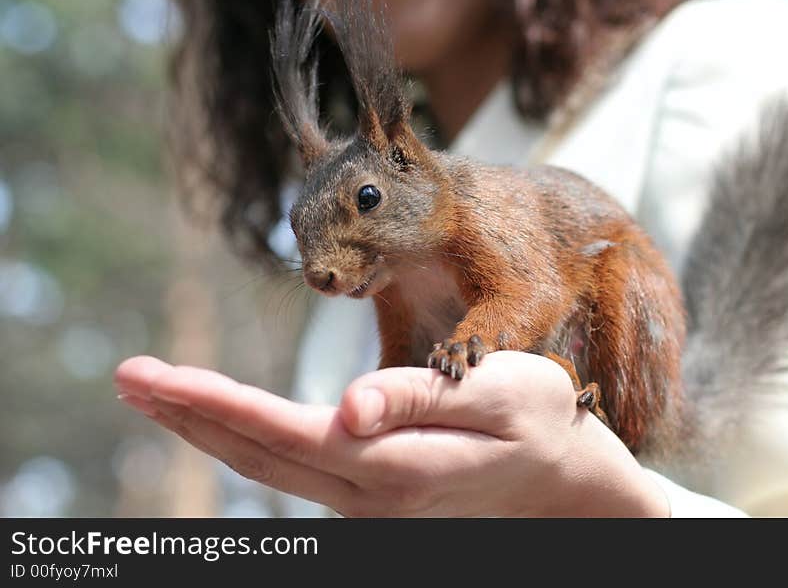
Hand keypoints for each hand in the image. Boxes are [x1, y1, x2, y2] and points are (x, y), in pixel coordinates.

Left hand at [114, 352, 668, 516]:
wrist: (565, 485)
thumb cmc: (538, 421)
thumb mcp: (497, 392)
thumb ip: (421, 398)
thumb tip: (348, 407)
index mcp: (394, 465)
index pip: (284, 432)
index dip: (216, 403)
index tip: (155, 376)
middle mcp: (369, 496)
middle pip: (259, 456)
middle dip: (189, 413)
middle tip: (127, 377)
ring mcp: (367, 506)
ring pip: (269, 468)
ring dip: (208, 428)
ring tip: (157, 392)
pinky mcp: (371, 500)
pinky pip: (293, 471)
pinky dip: (247, 442)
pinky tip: (223, 421)